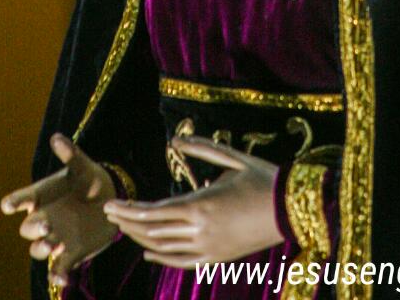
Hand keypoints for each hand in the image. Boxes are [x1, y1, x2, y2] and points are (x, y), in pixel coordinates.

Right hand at [0, 133, 117, 281]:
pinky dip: (58, 276)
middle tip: (45, 224)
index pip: (21, 199)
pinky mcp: (69, 254)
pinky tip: (64, 280)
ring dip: (42, 248)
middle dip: (32, 228)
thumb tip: (57, 138)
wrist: (109, 201)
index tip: (9, 205)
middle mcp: (43, 219)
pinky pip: (58, 268)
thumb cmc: (89, 180)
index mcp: (42, 196)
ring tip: (52, 243)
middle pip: (27, 228)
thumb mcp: (82, 167)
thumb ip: (70, 155)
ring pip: (38, 249)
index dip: (13, 202)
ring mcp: (54, 238)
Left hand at [103, 135, 282, 268]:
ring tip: (123, 227)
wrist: (289, 208)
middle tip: (110, 214)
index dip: (129, 209)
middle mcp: (200, 230)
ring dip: (140, 238)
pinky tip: (148, 252)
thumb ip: (200, 148)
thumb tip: (175, 138)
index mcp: (201, 205)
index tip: (110, 204)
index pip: (153, 211)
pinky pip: (182, 262)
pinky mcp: (217, 258)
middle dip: (128, 222)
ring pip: (165, 248)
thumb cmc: (260, 178)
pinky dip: (162, 258)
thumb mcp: (231, 158)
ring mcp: (208, 248)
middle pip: (153, 231)